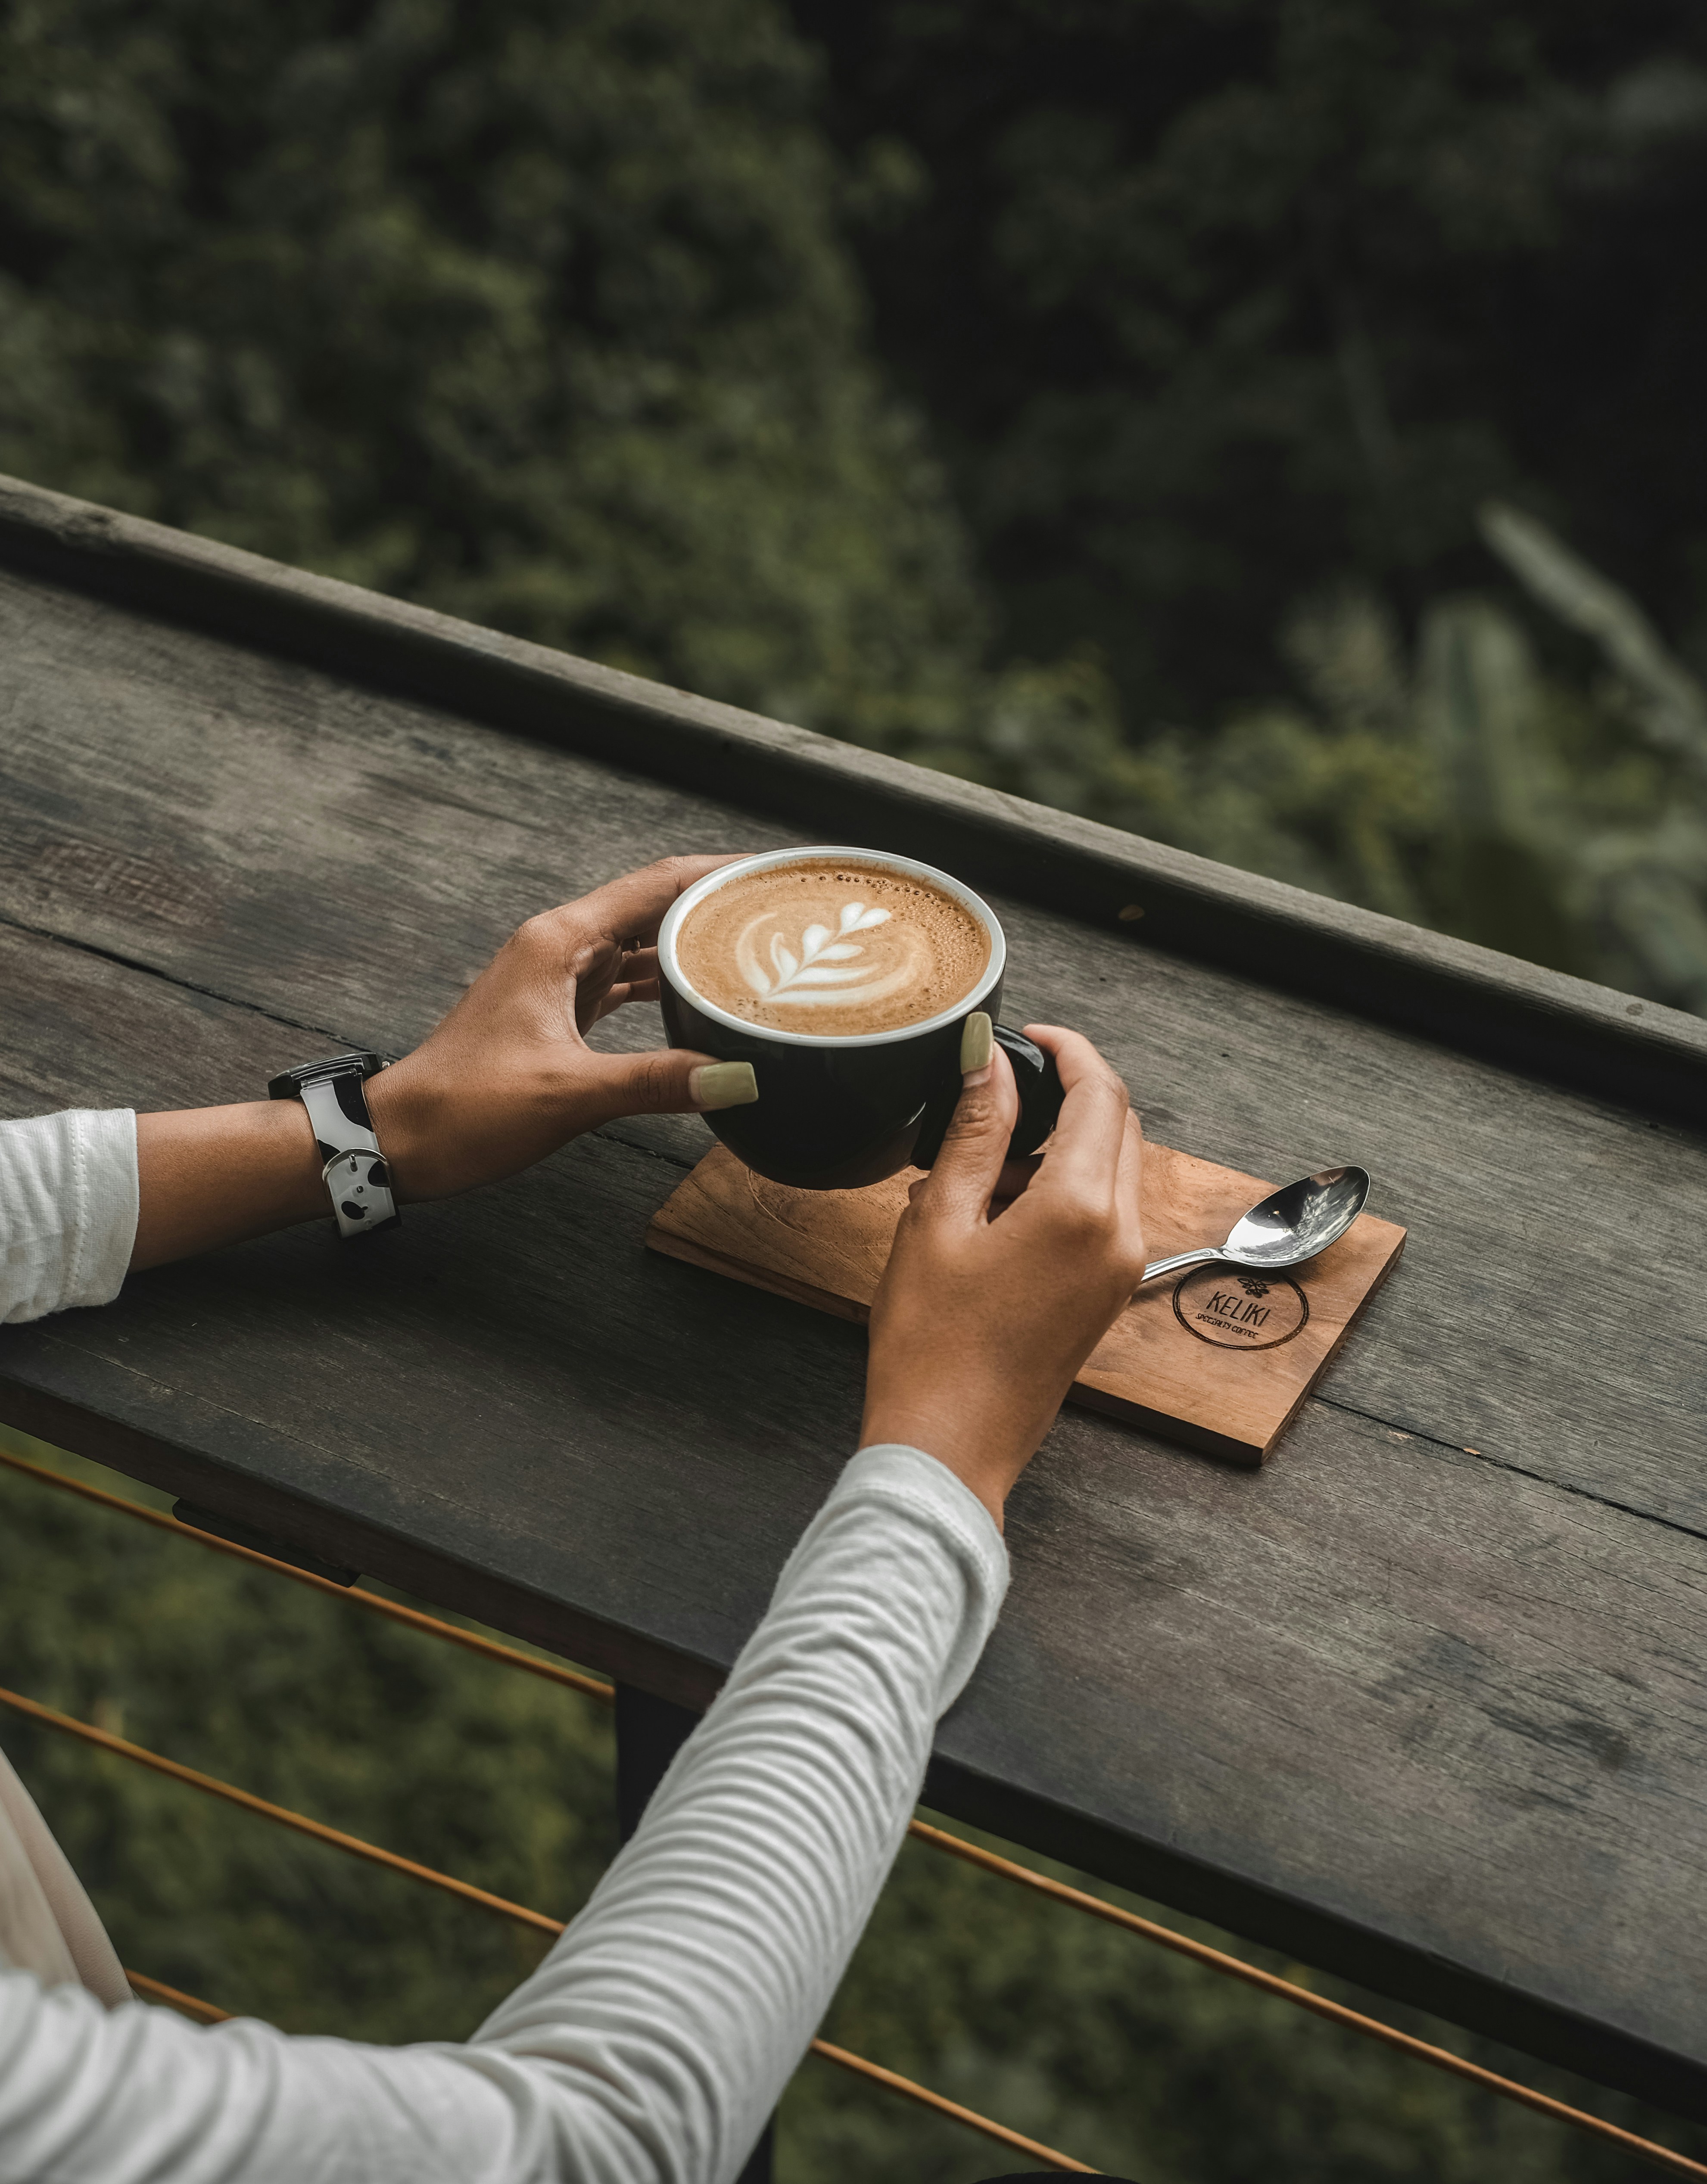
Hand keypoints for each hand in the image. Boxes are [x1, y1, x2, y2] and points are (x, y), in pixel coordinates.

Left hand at [131, 855, 751, 1268]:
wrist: (400, 1140)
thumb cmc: (464, 1109)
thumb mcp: (569, 1095)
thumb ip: (657, 1083)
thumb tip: (737, 1078)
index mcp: (559, 942)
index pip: (657, 884)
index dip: (720, 871)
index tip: (774, 871)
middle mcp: (559, 948)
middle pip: (654, 906)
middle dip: (717, 904)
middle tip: (783, 909)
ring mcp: (557, 980)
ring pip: (641, 946)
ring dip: (694, 946)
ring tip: (759, 948)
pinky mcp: (558, 1014)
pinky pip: (625, 984)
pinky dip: (666, 986)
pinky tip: (704, 999)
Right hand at [859, 1026, 1145, 1524]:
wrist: (949, 1447)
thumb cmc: (932, 1345)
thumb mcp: (938, 1220)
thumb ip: (974, 1133)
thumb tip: (990, 1066)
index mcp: (1082, 1208)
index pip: (1100, 1094)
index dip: (1068, 1050)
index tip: (1030, 1035)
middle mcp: (1120, 1236)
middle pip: (1119, 1127)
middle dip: (1068, 1095)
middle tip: (997, 1093)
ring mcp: (1120, 1270)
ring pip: (1113, 1170)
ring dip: (1062, 1145)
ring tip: (978, 1167)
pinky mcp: (1107, 1296)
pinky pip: (1103, 1215)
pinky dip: (1063, 1190)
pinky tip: (996, 1209)